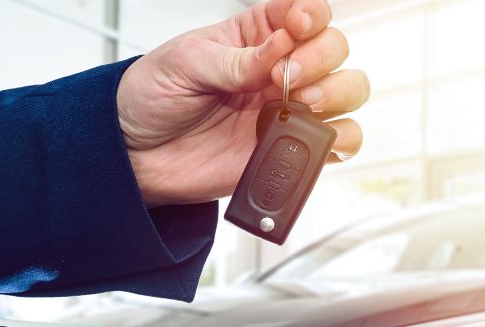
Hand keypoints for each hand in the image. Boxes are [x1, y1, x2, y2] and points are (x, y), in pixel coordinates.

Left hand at [117, 0, 367, 206]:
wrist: (136, 155)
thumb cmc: (153, 98)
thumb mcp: (185, 63)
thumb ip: (235, 59)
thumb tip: (279, 49)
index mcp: (256, 36)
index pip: (305, 13)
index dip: (311, 15)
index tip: (295, 28)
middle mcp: (278, 69)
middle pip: (335, 49)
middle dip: (318, 60)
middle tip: (282, 79)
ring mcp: (286, 109)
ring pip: (348, 91)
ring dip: (336, 93)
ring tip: (299, 104)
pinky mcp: (286, 148)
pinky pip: (337, 142)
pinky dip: (341, 139)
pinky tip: (317, 136)